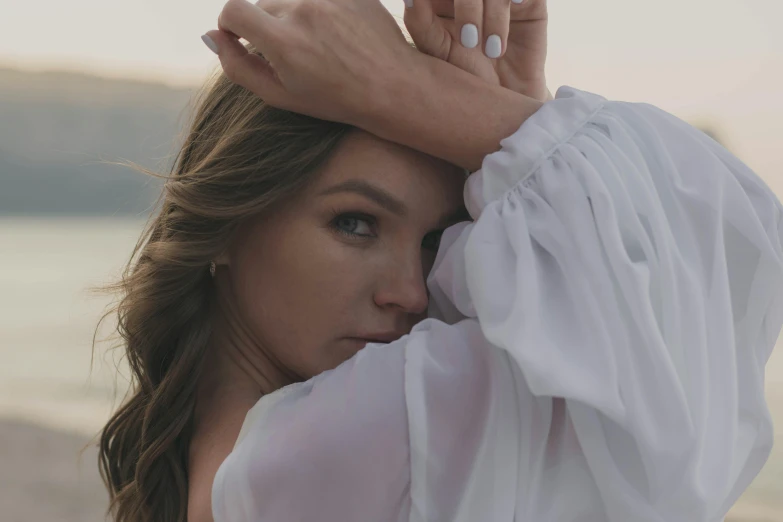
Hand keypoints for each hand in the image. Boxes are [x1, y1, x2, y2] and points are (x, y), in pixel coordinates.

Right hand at [205, 0, 542, 171]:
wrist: (393, 86)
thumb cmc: (335, 99)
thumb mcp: (281, 95)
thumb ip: (237, 66)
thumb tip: (210, 36)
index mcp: (283, 39)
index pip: (233, 11)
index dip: (230, 25)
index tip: (241, 39)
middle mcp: (303, 9)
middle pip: (263, 6)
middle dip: (268, 27)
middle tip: (293, 58)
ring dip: (294, 18)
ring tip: (318, 49)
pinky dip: (320, 12)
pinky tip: (337, 37)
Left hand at [404, 0, 550, 100]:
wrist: (508, 99)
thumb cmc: (468, 78)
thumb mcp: (439, 53)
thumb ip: (420, 22)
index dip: (435, 0)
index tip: (441, 16)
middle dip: (467, 7)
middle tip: (469, 41)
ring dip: (494, 16)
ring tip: (493, 51)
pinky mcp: (529, 1)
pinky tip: (515, 9)